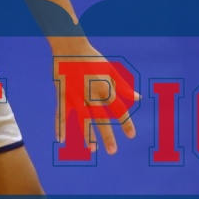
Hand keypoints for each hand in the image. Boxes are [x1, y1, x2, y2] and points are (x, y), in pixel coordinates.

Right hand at [53, 40, 136, 154]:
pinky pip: (61, 113)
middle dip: (107, 135)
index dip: (126, 122)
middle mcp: (90, 93)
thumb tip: (138, 98)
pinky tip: (61, 140)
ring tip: (92, 150)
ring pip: (82, 119)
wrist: (69, 47)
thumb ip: (124, 86)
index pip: (118, 108)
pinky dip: (59, 126)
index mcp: (104, 87)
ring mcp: (75, 95)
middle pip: (100, 118)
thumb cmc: (92, 58)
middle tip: (113, 151)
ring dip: (87, 135)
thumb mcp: (111, 70)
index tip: (132, 136)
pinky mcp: (62, 95)